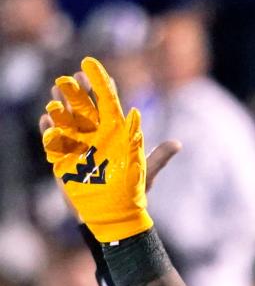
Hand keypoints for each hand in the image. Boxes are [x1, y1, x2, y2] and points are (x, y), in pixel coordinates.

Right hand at [41, 56, 151, 242]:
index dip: (100, 86)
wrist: (111, 215)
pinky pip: (52, 141)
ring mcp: (76, 145)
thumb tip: (178, 144)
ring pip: (65, 119)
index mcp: (112, 133)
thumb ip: (157, 158)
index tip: (93, 70)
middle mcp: (93, 135)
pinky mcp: (62, 158)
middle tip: (73, 78)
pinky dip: (48, 130)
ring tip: (56, 91)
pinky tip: (46, 120)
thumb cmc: (130, 194)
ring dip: (60, 104)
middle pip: (82, 106)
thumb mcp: (145, 175)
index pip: (106, 104)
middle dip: (77, 90)